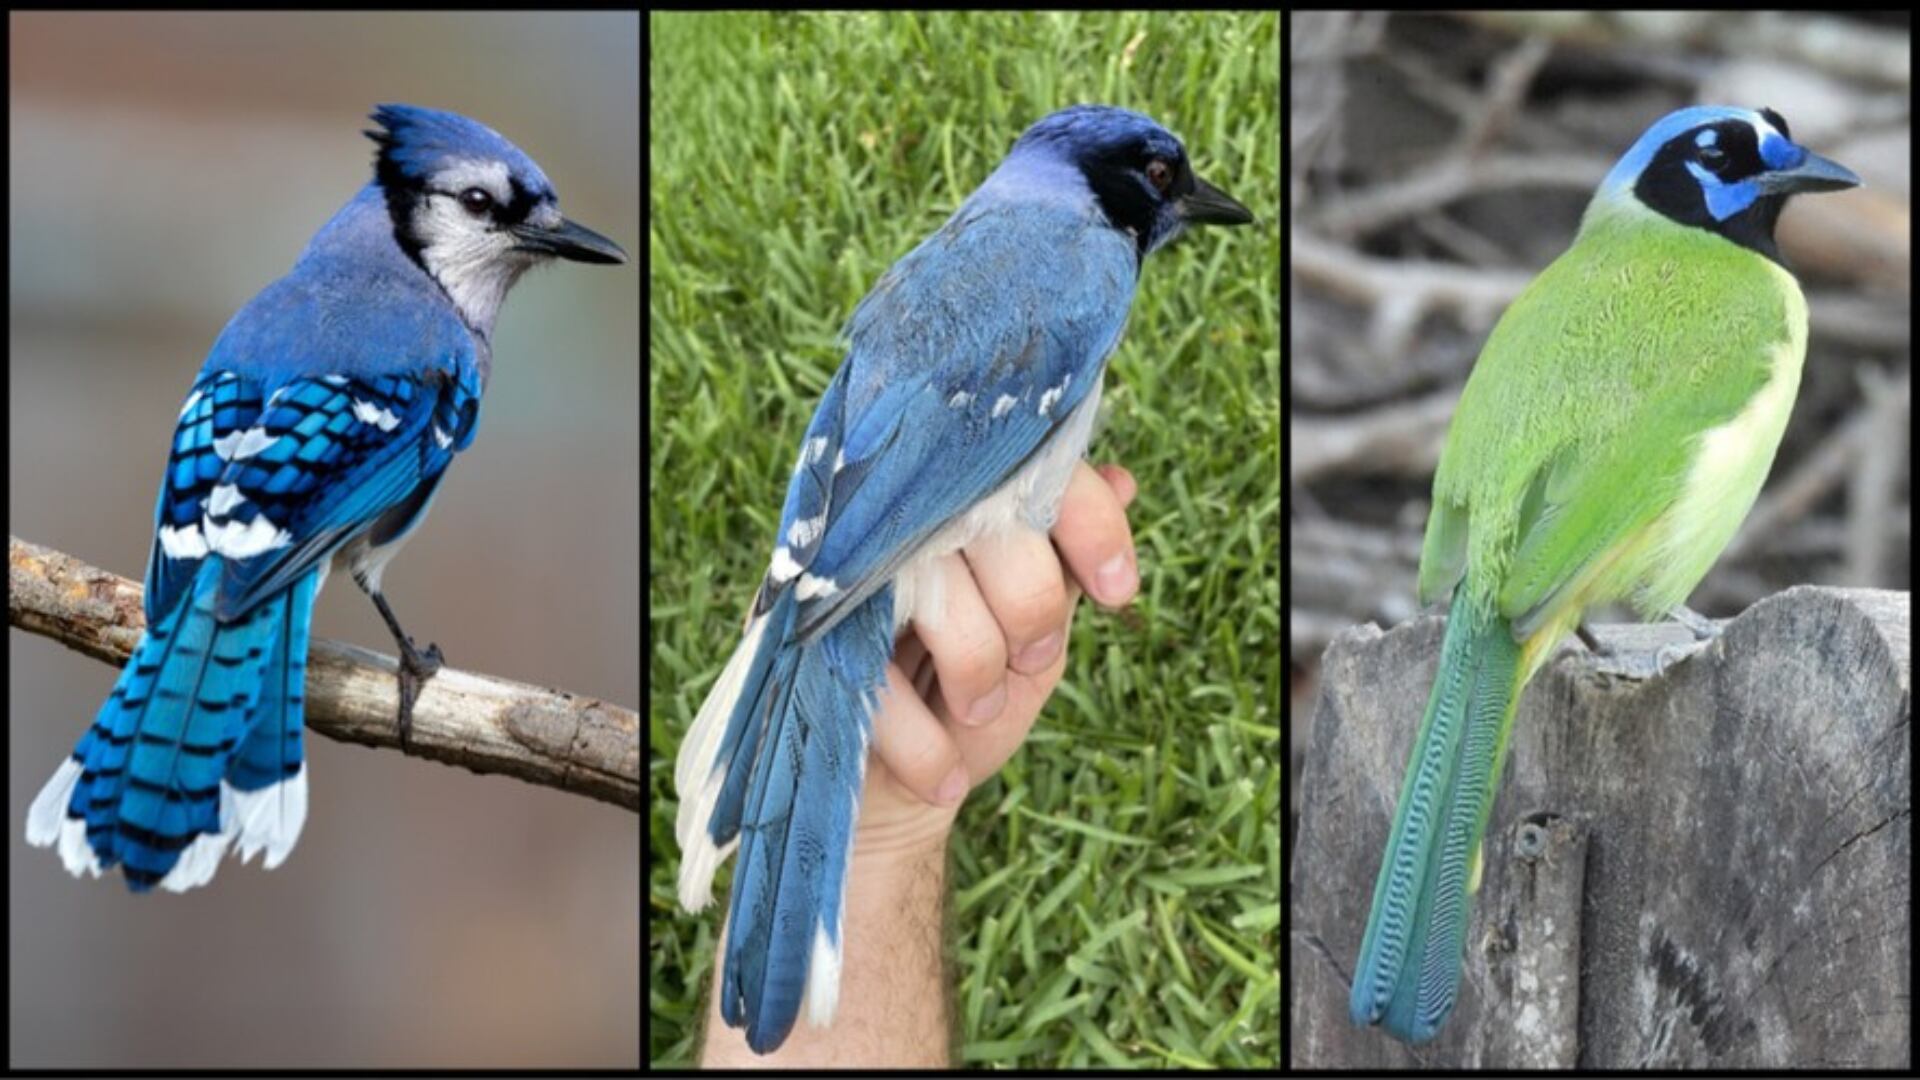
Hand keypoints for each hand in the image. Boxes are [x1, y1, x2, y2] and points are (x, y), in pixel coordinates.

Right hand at [854, 461, 1139, 859]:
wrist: (886, 806)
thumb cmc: (962, 708)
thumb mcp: (1032, 645)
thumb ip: (1062, 575)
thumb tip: (1125, 481)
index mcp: (954, 510)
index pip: (1030, 467)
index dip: (1088, 520)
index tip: (1118, 591)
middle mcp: (894, 524)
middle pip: (990, 523)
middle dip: (1031, 606)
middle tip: (1027, 660)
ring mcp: (843, 582)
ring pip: (939, 592)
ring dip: (977, 672)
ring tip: (976, 710)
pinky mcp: (804, 648)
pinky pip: (880, 683)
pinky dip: (928, 746)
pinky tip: (945, 778)